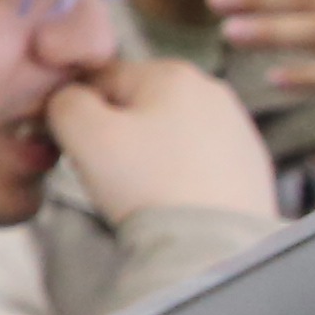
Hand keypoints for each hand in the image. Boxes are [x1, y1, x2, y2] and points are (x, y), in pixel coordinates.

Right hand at [41, 51, 279, 222]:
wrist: (213, 242)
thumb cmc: (147, 184)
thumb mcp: (85, 134)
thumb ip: (65, 101)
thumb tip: (67, 98)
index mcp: (170, 72)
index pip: (101, 77)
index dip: (77, 111)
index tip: (74, 146)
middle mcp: (210, 88)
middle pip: (138, 103)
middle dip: (115, 132)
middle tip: (106, 171)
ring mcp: (236, 125)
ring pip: (167, 129)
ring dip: (146, 152)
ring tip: (139, 188)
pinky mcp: (249, 161)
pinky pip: (197, 156)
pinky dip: (178, 171)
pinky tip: (170, 195)